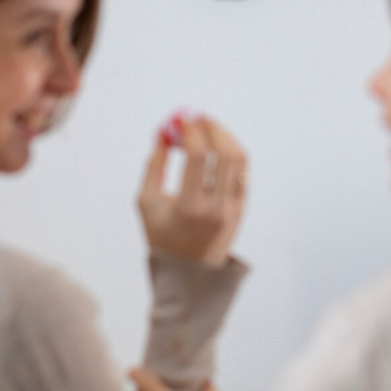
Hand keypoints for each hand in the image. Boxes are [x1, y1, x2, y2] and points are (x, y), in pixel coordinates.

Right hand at [137, 116, 246, 265]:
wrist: (190, 273)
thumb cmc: (163, 235)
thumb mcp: (147, 202)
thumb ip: (153, 165)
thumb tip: (163, 131)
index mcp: (190, 208)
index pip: (197, 157)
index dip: (190, 132)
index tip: (180, 118)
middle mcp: (216, 208)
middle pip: (224, 153)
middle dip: (210, 128)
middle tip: (197, 117)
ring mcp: (234, 209)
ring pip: (239, 159)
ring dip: (224, 136)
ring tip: (207, 127)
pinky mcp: (243, 208)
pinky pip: (243, 171)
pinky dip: (231, 152)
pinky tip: (216, 145)